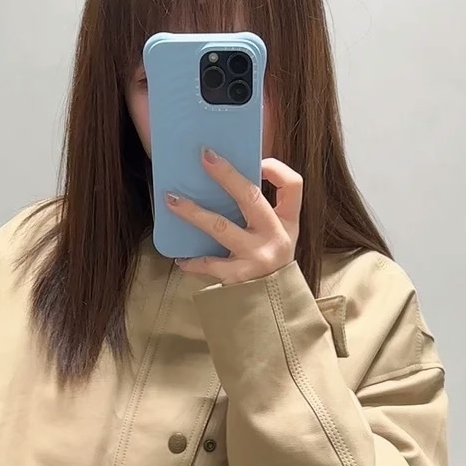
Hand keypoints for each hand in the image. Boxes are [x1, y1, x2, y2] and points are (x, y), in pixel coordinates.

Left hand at [168, 151, 302, 283]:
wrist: (274, 308)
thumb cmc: (271, 264)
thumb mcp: (280, 236)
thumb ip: (263, 212)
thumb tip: (228, 181)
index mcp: (287, 222)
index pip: (293, 185)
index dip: (276, 168)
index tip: (257, 160)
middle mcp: (275, 236)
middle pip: (251, 197)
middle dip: (226, 175)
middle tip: (205, 157)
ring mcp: (256, 256)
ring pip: (221, 227)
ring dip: (193, 212)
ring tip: (172, 200)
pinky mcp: (239, 276)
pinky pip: (209, 264)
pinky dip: (193, 261)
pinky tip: (180, 259)